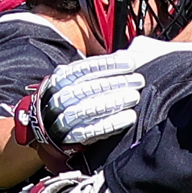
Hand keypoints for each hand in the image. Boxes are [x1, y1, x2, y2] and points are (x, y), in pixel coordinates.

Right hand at [36, 54, 152, 155]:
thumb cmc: (77, 100)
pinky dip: (110, 124)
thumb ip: (100, 69)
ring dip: (112, 102)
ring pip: (85, 110)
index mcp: (60, 80)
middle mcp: (58, 98)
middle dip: (114, 83)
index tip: (130, 62)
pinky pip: (89, 131)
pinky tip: (129, 117)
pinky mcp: (70, 138)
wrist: (52, 130)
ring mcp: (61, 119)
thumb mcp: (82, 80)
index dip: (107, 64)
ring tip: (134, 96)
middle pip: (85, 89)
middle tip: (138, 80)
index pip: (82, 69)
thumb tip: (125, 55)